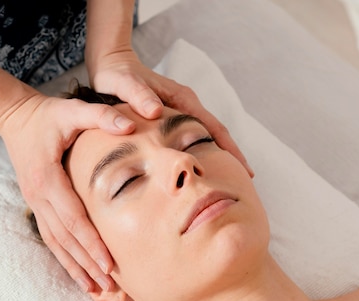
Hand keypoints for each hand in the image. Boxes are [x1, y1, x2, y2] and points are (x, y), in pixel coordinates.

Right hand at [0, 90, 134, 292]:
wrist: (17, 118)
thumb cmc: (49, 114)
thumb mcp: (73, 110)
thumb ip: (101, 115)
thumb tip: (130, 125)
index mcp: (48, 178)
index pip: (72, 218)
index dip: (91, 242)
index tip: (109, 263)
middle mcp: (38, 196)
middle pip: (65, 238)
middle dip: (87, 263)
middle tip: (110, 285)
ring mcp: (36, 203)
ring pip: (56, 243)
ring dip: (76, 268)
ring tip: (96, 290)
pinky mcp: (37, 205)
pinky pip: (51, 238)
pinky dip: (65, 259)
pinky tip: (78, 276)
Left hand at [88, 50, 254, 176]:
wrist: (112, 63)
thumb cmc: (118, 75)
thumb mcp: (125, 84)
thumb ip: (139, 96)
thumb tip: (156, 112)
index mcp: (183, 99)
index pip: (214, 127)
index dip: (229, 149)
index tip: (243, 168)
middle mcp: (187, 104)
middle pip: (217, 133)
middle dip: (232, 155)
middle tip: (246, 179)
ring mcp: (182, 110)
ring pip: (207, 135)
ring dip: (219, 154)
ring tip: (228, 178)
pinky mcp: (174, 117)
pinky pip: (194, 136)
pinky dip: (202, 151)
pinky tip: (202, 166)